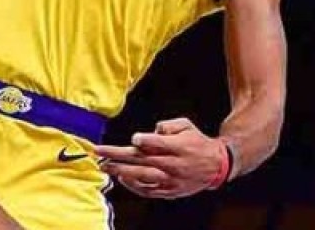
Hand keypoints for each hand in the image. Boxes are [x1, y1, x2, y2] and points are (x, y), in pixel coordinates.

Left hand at [94, 118, 226, 199]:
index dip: (144, 141)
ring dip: (120, 171)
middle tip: (98, 151)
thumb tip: (152, 131)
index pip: (157, 144)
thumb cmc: (196, 142)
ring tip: (104, 165)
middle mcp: (173, 164)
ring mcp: (170, 179)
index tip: (134, 139)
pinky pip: (148, 190)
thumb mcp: (186, 125)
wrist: (216, 166)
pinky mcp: (169, 190)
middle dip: (118, 155)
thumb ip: (168, 125)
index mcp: (178, 147)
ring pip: (142, 176)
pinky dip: (133, 185)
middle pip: (142, 159)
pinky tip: (121, 178)